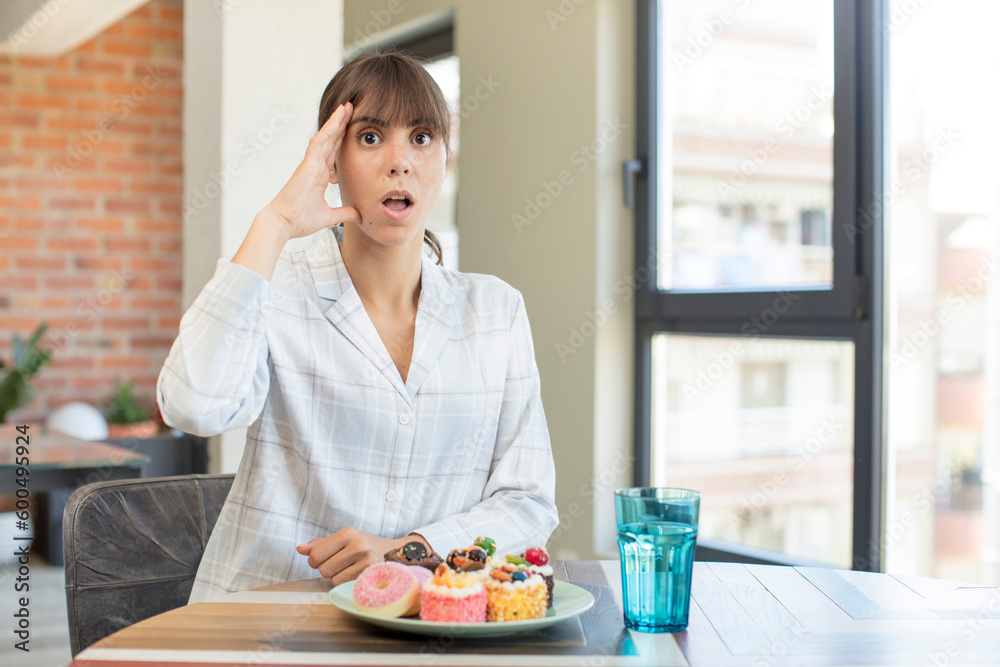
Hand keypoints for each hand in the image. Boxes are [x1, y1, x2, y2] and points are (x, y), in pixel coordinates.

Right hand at [263, 101, 361, 240]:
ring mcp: (310, 164)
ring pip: (325, 137)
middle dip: (341, 124)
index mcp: (320, 176)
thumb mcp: (329, 216)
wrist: (284, 224)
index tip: (353, 127)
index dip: (343, 139)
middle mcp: (315, 166)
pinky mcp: (307, 165)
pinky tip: (336, 120)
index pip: (334, 152)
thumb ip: (344, 213)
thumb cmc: (300, 220)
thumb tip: (360, 215)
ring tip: (346, 107)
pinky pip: (318, 143)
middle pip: (331, 140)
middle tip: (351, 108)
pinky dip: (327, 131)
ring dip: (335, 121)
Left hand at [296, 528, 430, 585]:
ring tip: (349, 569)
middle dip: (326, 570)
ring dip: (337, 577)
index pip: (316, 554)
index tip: (325, 559)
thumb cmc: (364, 546)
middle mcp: (357, 544)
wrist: (395, 552)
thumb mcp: (344, 540)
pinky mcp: (371, 573)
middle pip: (323, 568)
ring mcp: (366, 559)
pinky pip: (345, 584)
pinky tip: (355, 575)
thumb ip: (320, 544)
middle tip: (339, 565)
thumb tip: (299, 549)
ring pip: (333, 579)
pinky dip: (346, 583)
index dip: (315, 561)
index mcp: (347, 533)